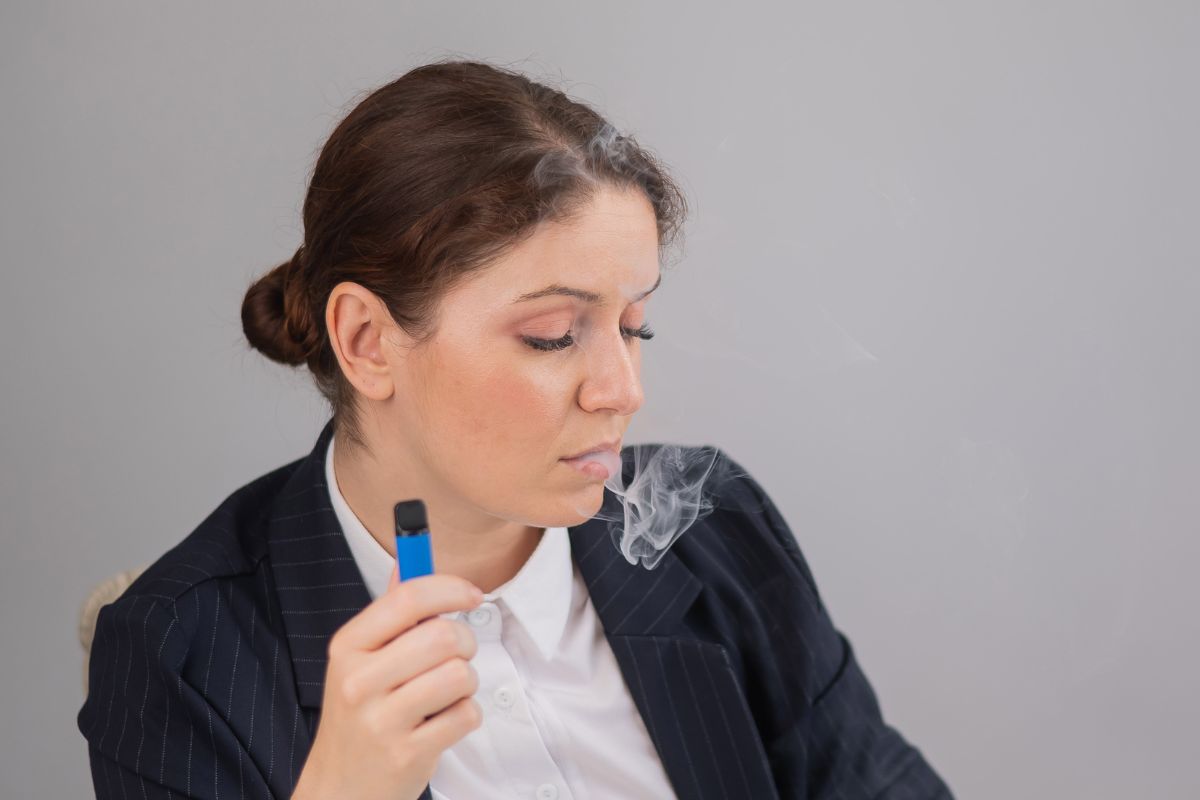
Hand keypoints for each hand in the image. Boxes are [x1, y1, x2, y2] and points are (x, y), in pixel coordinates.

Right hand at [291, 568, 483, 799]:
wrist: (340, 790)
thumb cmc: (361, 717)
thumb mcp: (361, 661)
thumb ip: (389, 614)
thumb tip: (408, 559)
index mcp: (348, 647)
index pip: (408, 597)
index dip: (449, 587)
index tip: (471, 594)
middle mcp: (360, 680)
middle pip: (443, 635)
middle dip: (465, 642)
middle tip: (456, 655)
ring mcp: (382, 720)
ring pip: (460, 674)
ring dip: (466, 683)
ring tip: (445, 694)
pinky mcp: (407, 753)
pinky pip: (466, 714)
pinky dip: (465, 716)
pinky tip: (441, 723)